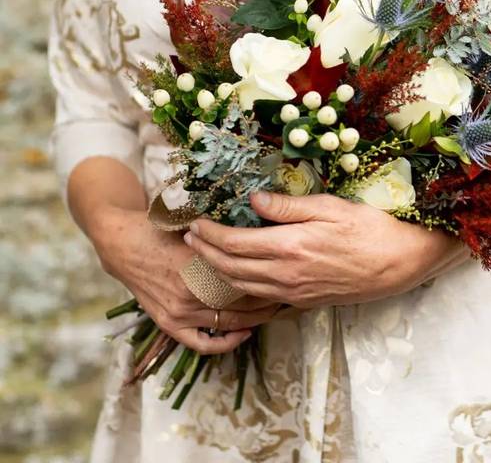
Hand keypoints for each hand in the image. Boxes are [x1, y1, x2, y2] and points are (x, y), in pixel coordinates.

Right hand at [91, 206, 281, 353]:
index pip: (247, 278)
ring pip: (229, 323)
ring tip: (272, 310)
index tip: (285, 272)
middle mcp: (192, 292)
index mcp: (202, 264)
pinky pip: (202, 343)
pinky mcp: (169, 324)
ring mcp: (180, 312)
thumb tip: (262, 238)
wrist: (124, 244)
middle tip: (286, 293)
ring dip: (254, 319)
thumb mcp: (196, 227)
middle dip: (269, 300)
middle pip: (243, 303)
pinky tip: (243, 333)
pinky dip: (224, 343)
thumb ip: (225, 239)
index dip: (269, 277)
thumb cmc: (163, 229)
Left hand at [184, 192, 469, 307]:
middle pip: (230, 268)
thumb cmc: (370, 229)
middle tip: (190, 237)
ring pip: (242, 287)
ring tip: (205, 256)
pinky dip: (241, 289)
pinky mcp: (304, 301)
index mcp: (289, 247)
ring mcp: (294, 292)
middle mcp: (285, 275)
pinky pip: (262, 299)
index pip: (233, 243)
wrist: (400, 264)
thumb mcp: (331, 207)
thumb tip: (253, 200)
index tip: (195, 221)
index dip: (208, 234)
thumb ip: (289, 206)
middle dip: (204, 253)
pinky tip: (238, 278)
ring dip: (218, 272)